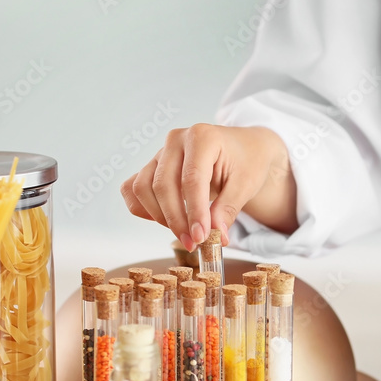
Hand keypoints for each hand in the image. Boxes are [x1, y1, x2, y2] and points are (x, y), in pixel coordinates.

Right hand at [121, 124, 296, 250]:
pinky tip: (165, 220)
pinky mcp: (152, 166)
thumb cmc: (247, 162)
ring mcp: (160, 152)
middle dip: (176, 220)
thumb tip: (217, 237)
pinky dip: (144, 208)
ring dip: (160, 217)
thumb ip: (228, 209)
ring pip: (143, 188)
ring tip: (184, 232)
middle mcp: (175, 140)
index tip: (200, 237)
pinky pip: (133, 188)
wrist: (242, 148)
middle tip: (194, 243)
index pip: (192, 179)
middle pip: (163, 185)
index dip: (194, 212)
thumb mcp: (247, 184)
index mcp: (202, 137)